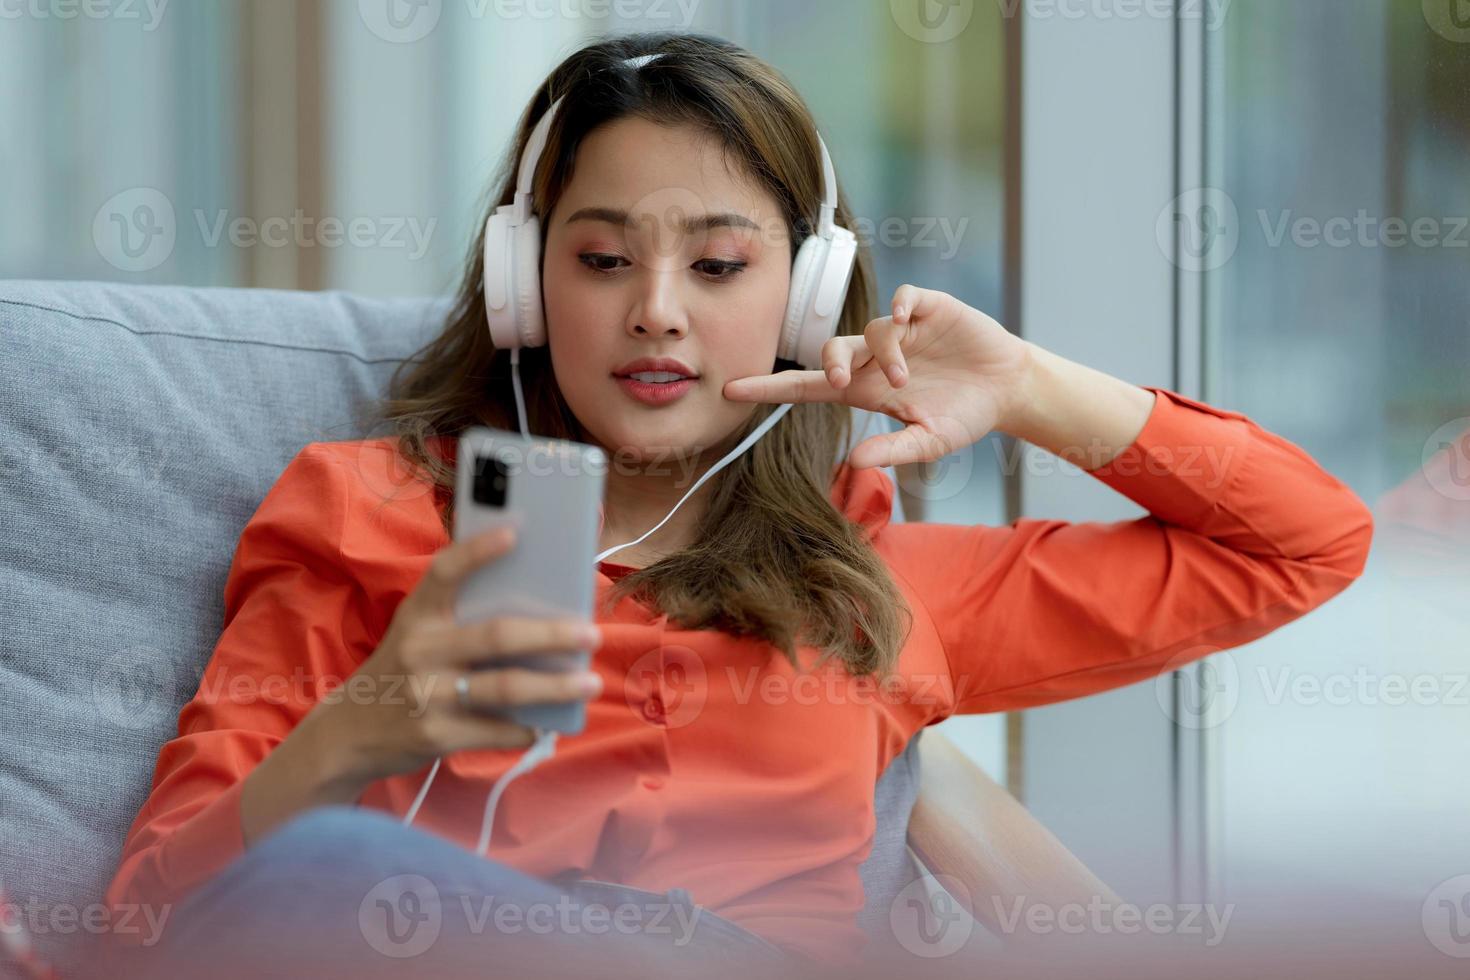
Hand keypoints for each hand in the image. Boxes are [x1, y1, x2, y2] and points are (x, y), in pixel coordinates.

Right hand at [323, 525, 603, 782]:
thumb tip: (539, 607)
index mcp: (417, 615)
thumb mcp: (417, 634)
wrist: (349, 733)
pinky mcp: (437, 735)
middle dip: (552, 634)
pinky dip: (529, 727)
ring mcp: (428, 694)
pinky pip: (498, 729)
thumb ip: (461, 619)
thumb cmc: (403, 670)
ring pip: (507, 687)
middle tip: (591, 633)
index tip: (515, 533)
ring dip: (556, 687)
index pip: (444, 572)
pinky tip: (550, 723)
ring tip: (590, 682)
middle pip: (497, 636)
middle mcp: (420, 650)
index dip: (477, 551)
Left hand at [723, 285, 1032, 468]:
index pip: (808, 386)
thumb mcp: (930, 441)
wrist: (1008, 389)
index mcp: (867, 389)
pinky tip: (907, 320)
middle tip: (842, 382)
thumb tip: (854, 461)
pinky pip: (905, 299)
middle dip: (829, 363)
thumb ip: (893, 450)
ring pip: (872, 330)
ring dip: (883, 353)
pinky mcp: (931, 310)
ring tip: (905, 377)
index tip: (731, 390)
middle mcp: (876, 358)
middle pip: (831, 349)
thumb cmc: (964, 416)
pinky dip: (900, 306)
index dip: (770, 388)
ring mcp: (903, 331)